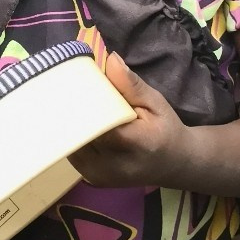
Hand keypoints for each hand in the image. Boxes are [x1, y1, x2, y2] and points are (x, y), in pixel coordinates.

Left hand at [70, 55, 181, 188]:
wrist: (173, 164)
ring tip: (69, 104)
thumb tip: (110, 60)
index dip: (83, 103)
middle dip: (74, 111)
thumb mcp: (156, 102)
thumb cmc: (165, 130)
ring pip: (72, 143)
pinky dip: (74, 136)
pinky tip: (78, 123)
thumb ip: (131, 85)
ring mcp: (99, 175)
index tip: (74, 84)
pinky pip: (73, 152)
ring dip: (71, 124)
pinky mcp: (91, 179)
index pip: (97, 121)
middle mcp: (113, 164)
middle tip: (67, 90)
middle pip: (80, 132)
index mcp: (135, 142)